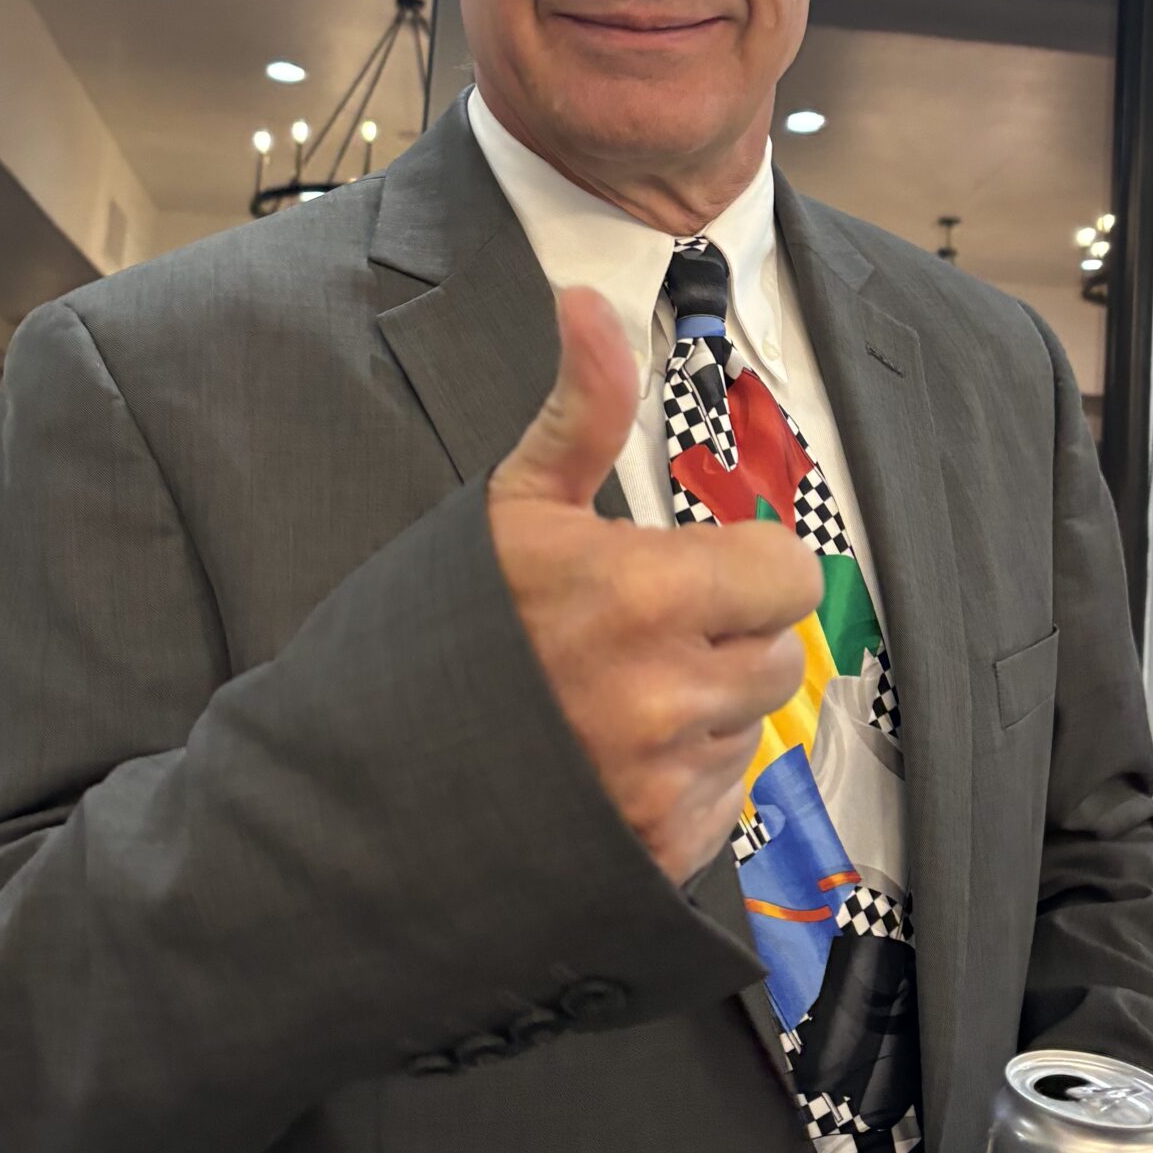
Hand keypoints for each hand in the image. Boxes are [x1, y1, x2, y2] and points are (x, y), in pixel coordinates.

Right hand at [490, 285, 821, 884]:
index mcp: (644, 594)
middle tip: (638, 640)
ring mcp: (664, 784)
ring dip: (701, 716)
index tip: (685, 572)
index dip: (742, 566)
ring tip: (609, 706)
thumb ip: (579, 409)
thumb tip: (588, 299)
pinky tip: (606, 768)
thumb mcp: (510, 508)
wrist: (364, 782)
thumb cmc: (440, 631)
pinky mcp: (659, 853)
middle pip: (777, 652)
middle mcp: (669, 695)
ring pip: (748, 729)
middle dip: (723, 640)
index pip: (788, 571)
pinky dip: (679, 787)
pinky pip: (721, 803)